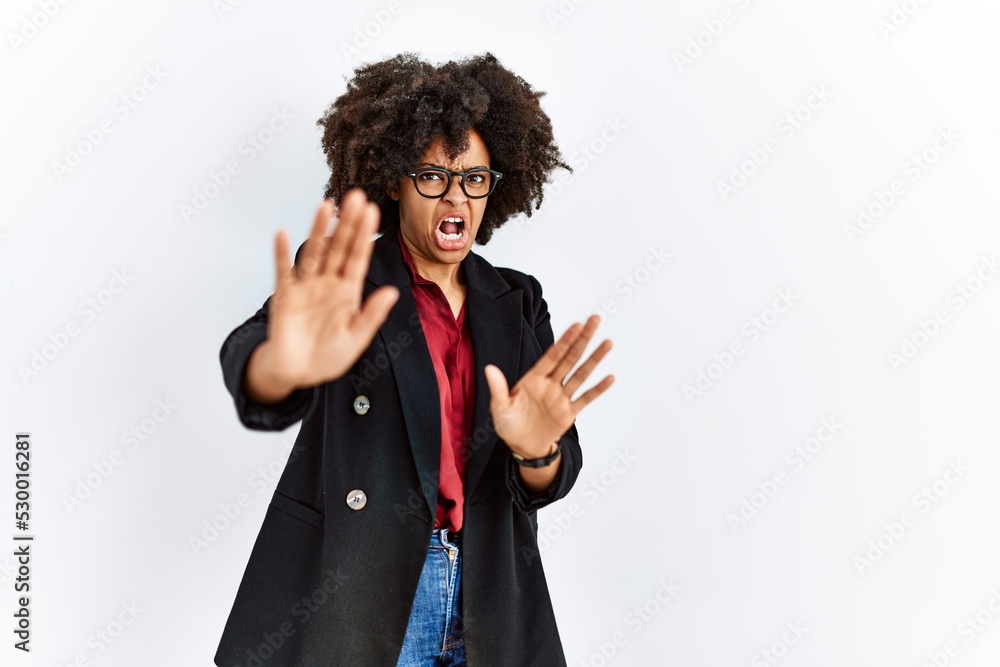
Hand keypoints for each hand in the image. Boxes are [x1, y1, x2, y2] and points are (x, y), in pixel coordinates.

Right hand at [245, 189, 398, 402]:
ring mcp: (306, 288)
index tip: (372, 212)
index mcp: (348, 292)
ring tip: (326, 204)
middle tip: (356, 196)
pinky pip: (283, 272)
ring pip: (314, 253)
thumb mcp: (356, 338)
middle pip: (339, 247)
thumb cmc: (328, 356)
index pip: (358, 258)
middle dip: (347, 223)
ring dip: (318, 229)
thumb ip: (372, 315)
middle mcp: (327, 284)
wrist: (298, 373)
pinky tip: (282, 234)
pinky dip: (281, 254)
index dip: (365, 235)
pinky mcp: (285, 297)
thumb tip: (393, 292)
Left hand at [484, 314, 613, 457]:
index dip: (565, 340)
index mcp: (534, 378)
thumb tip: (489, 368)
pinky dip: (598, 389)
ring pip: (581, 374)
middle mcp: (550, 384)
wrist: (521, 446)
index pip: (553, 355)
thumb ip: (498, 388)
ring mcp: (561, 397)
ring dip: (594, 358)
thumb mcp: (499, 406)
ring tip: (608, 342)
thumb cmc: (508, 424)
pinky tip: (610, 377)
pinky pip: (585, 399)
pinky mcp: (569, 413)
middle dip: (584, 338)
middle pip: (570, 357)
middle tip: (596, 319)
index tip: (577, 324)